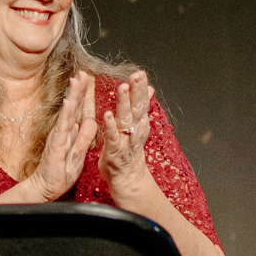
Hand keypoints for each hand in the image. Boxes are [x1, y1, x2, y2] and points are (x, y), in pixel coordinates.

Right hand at [27, 70, 99, 201]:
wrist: (47, 188)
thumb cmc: (60, 172)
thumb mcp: (79, 152)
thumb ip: (84, 137)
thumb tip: (92, 122)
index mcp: (70, 133)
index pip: (78, 110)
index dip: (83, 95)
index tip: (87, 79)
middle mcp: (63, 131)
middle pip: (72, 107)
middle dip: (77, 89)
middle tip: (82, 72)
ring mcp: (59, 137)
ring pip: (67, 113)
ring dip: (72, 96)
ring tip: (76, 81)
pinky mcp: (56, 145)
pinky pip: (62, 128)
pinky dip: (65, 114)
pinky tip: (68, 103)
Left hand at [99, 70, 153, 202]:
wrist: (128, 182)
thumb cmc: (128, 154)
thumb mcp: (135, 128)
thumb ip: (140, 108)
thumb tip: (149, 89)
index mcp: (137, 125)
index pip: (140, 103)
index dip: (141, 88)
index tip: (140, 73)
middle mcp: (134, 132)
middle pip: (137, 109)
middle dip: (137, 92)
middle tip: (136, 76)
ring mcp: (125, 143)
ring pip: (126, 121)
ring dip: (124, 105)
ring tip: (122, 88)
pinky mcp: (114, 153)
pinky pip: (112, 139)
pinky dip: (110, 127)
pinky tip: (107, 115)